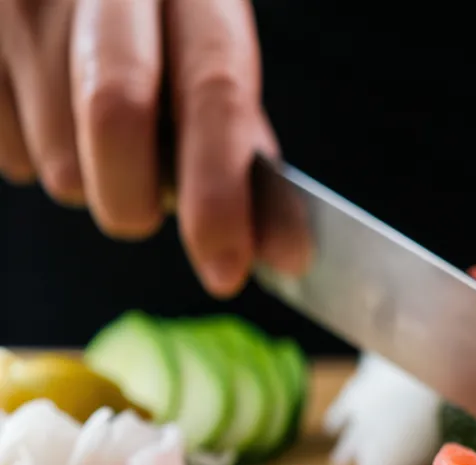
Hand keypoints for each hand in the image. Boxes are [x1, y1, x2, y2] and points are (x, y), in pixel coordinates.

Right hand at [0, 0, 304, 295]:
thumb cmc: (154, 37)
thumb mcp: (209, 71)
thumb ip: (245, 158)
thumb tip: (287, 256)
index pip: (213, 92)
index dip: (219, 191)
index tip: (225, 267)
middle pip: (115, 112)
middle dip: (133, 197)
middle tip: (140, 213)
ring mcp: (21, 2)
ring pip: (54, 153)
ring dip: (87, 180)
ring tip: (97, 140)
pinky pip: (6, 152)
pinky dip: (35, 156)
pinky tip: (47, 115)